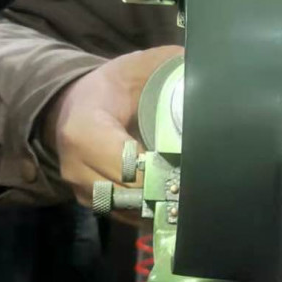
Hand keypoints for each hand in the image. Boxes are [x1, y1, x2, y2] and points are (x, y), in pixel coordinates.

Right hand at [41, 46, 181, 205]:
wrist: (76, 103)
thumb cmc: (114, 85)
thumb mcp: (138, 66)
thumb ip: (169, 66)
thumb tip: (206, 73)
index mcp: (84, 130)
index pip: (126, 164)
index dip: (159, 169)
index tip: (188, 165)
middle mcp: (75, 166)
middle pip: (128, 193)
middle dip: (163, 190)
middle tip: (194, 183)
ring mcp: (80, 188)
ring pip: (126, 210)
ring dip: (157, 204)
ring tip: (186, 195)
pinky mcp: (90, 202)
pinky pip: (123, 215)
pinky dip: (147, 210)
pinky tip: (170, 201)